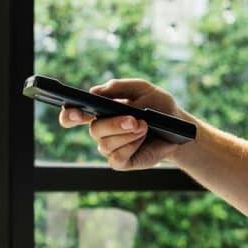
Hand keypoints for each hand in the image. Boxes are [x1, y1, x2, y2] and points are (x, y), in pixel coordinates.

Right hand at [59, 78, 186, 170]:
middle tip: (133, 120)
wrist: (178, 128)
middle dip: (113, 124)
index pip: (75, 115)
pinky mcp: (121, 161)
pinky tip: (142, 138)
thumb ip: (120, 87)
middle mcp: (102, 130)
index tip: (74, 113)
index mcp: (101, 111)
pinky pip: (117, 157)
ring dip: (127, 135)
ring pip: (106, 144)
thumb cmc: (159, 106)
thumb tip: (96, 91)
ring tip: (144, 126)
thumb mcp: (144, 90)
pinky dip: (131, 147)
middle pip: (94, 129)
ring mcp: (110, 147)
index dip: (70, 115)